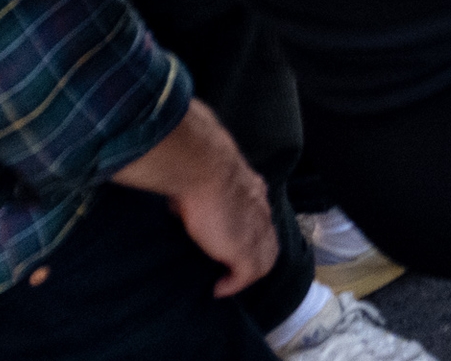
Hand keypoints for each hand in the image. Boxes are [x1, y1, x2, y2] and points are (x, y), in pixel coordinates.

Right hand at [113, 100, 274, 295]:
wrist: (202, 165)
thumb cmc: (196, 162)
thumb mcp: (204, 171)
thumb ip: (202, 179)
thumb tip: (182, 183)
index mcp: (251, 189)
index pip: (259, 214)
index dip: (249, 230)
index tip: (231, 239)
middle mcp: (260, 208)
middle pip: (269, 238)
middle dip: (256, 255)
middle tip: (233, 270)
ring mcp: (256, 229)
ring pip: (266, 258)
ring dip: (248, 273)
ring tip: (229, 282)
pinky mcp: (245, 248)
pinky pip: (250, 274)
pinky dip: (235, 285)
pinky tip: (219, 288)